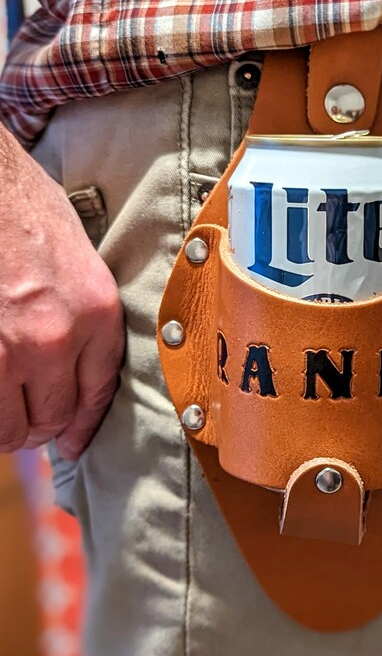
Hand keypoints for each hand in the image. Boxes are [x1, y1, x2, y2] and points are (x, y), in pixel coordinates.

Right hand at [0, 126, 124, 459]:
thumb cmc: (28, 213)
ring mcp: (7, 348)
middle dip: (42, 427)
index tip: (73, 443)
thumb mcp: (81, 264)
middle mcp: (57, 338)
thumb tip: (73, 366)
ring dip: (8, 428)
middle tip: (31, 421)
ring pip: (10, 426)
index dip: (83, 426)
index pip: (98, 392)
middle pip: (53, 416)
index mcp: (97, 313)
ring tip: (6, 416)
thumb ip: (84, 319)